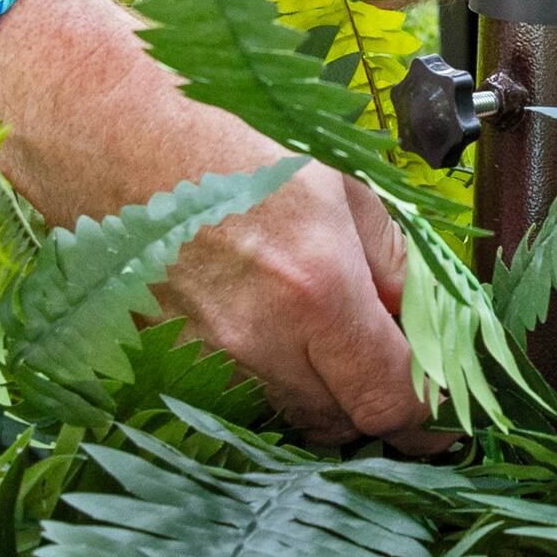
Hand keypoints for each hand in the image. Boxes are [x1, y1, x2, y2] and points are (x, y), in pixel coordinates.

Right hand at [156, 146, 428, 448]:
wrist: (111, 136)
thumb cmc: (226, 140)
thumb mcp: (339, 183)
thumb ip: (392, 261)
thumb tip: (421, 318)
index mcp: (317, 289)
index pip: (391, 397)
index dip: (428, 421)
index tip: (444, 421)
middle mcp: (261, 338)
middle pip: (341, 421)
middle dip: (374, 403)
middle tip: (388, 369)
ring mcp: (207, 356)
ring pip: (289, 414)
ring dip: (322, 394)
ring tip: (327, 342)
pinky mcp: (169, 359)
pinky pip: (240, 394)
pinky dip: (268, 378)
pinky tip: (268, 328)